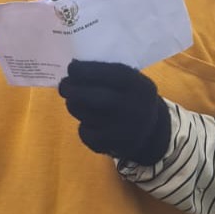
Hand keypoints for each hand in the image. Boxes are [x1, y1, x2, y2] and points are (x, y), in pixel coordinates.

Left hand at [57, 60, 171, 165]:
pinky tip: (86, 122)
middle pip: (96, 97)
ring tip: (72, 101)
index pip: (112, 74)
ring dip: (74, 106)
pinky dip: (82, 127)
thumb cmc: (132, 99)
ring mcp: (126, 130)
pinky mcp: (115, 146)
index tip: (71, 67)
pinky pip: (88, 135)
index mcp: (140, 86)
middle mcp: (135, 108)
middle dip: (73, 90)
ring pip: (88, 116)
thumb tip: (74, 68)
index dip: (88, 70)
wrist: (151, 133)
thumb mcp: (131, 83)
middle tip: (63, 86)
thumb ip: (109, 74)